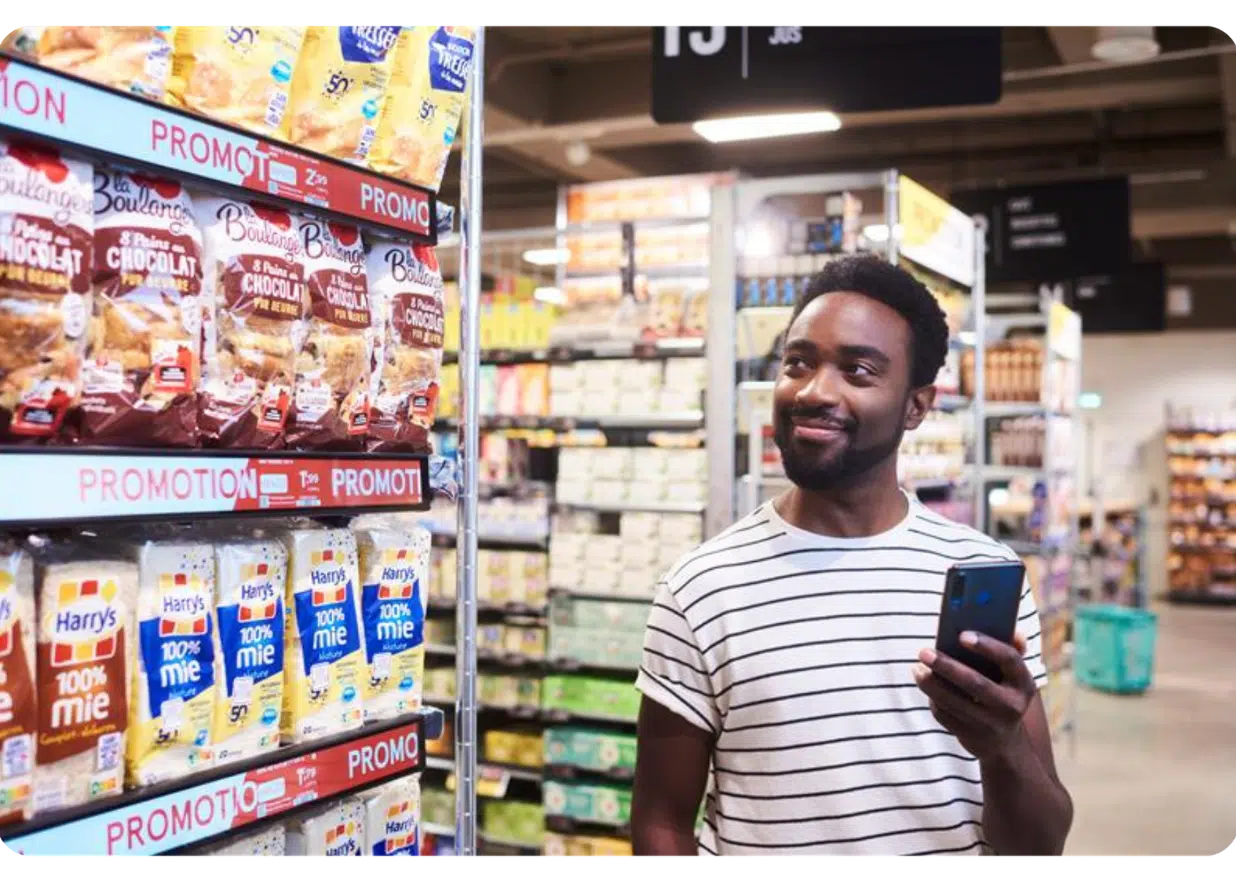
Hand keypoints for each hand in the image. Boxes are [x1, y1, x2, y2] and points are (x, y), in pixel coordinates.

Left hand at [912, 631, 1035, 762]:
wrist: (1004, 742)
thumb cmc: (1002, 692)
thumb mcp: (1012, 675)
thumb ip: (1011, 649)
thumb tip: (1012, 630)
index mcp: (1023, 683)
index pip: (1009, 660)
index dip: (987, 646)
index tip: (961, 635)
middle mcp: (1011, 706)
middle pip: (976, 683)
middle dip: (946, 666)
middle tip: (923, 652)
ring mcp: (991, 724)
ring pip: (955, 702)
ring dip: (931, 683)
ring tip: (917, 667)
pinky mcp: (972, 736)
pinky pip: (946, 716)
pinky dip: (932, 700)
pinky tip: (925, 685)